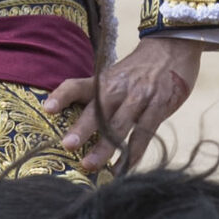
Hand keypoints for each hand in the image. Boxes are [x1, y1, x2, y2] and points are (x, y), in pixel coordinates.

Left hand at [51, 36, 202, 174]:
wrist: (171, 48)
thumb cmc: (135, 71)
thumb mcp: (112, 76)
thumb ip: (93, 96)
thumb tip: (64, 120)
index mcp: (101, 82)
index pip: (76, 86)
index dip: (62, 96)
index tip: (47, 109)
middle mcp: (117, 89)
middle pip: (97, 110)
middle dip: (82, 128)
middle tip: (67, 145)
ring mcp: (139, 98)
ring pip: (119, 125)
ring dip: (104, 147)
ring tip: (89, 165)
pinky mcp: (159, 107)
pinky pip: (144, 133)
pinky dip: (133, 154)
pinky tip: (122, 169)